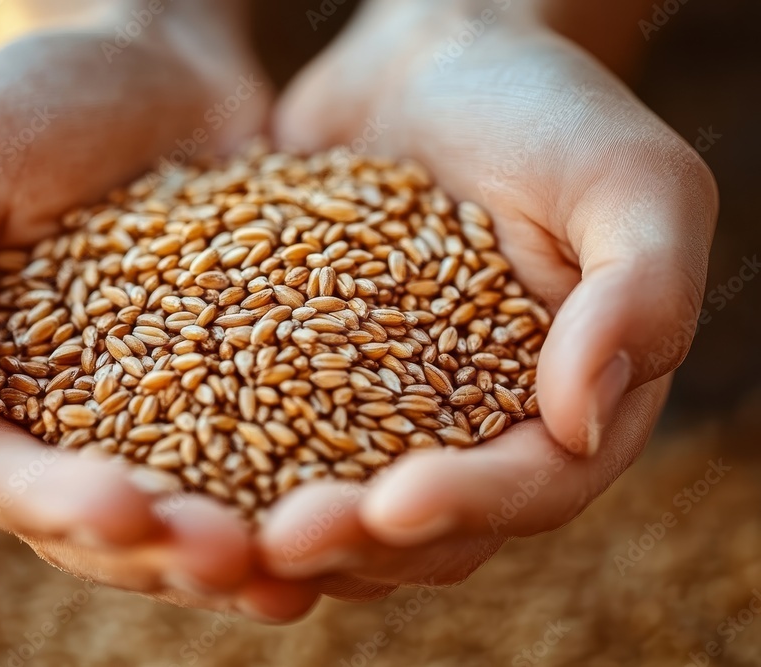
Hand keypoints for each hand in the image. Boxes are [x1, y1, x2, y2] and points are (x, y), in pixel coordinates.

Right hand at [0, 6, 315, 619]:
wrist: (145, 65)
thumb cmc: (23, 102)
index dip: (55, 506)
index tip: (126, 509)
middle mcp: (62, 422)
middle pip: (102, 524)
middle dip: (164, 551)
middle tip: (234, 559)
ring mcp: (152, 413)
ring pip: (187, 510)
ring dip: (240, 552)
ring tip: (298, 571)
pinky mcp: (233, 384)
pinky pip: (262, 451)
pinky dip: (298, 487)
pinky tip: (354, 512)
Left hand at [259, 0, 716, 595]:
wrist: (432, 61)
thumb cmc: (546, 108)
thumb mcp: (629, 181)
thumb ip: (640, 295)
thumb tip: (582, 424)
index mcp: (568, 402)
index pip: (532, 486)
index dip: (467, 508)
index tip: (391, 506)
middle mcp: (478, 426)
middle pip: (427, 524)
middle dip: (358, 542)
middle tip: (280, 540)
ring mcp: (387, 408)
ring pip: (344, 504)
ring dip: (285, 531)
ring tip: (216, 535)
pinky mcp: (308, 375)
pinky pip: (269, 433)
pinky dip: (228, 464)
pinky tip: (171, 476)